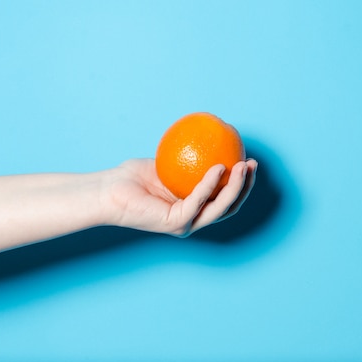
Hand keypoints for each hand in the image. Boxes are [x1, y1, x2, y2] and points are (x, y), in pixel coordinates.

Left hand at [104, 158, 257, 236]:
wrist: (109, 192)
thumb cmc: (132, 177)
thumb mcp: (166, 163)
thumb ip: (187, 158)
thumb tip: (207, 137)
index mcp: (192, 208)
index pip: (224, 198)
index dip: (241, 183)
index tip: (248, 160)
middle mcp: (192, 219)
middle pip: (229, 206)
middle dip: (246, 186)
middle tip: (252, 164)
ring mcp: (185, 224)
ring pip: (220, 208)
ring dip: (236, 188)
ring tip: (243, 165)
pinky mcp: (175, 223)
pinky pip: (198, 201)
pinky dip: (210, 184)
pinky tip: (219, 167)